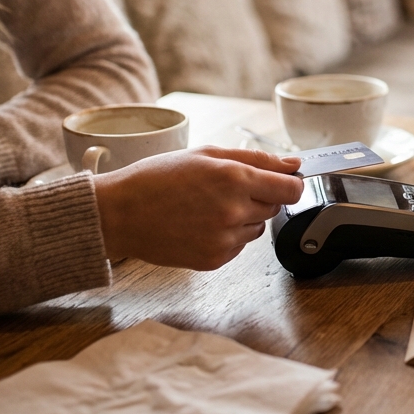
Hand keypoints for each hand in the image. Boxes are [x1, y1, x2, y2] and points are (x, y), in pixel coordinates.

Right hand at [93, 146, 303, 269]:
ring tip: (208, 207)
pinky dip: (227, 236)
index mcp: (235, 178)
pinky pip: (238, 246)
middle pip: (274, 207)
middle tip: (225, 190)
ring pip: (257, 228)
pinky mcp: (215, 259)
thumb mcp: (206, 154)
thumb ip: (256, 159)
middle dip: (259, 197)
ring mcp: (225, 238)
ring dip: (243, 218)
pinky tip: (200, 224)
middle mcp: (234, 210)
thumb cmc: (158, 178)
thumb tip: (293, 165)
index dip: (290, 184)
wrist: (121, 213)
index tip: (283, 182)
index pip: (291, 189)